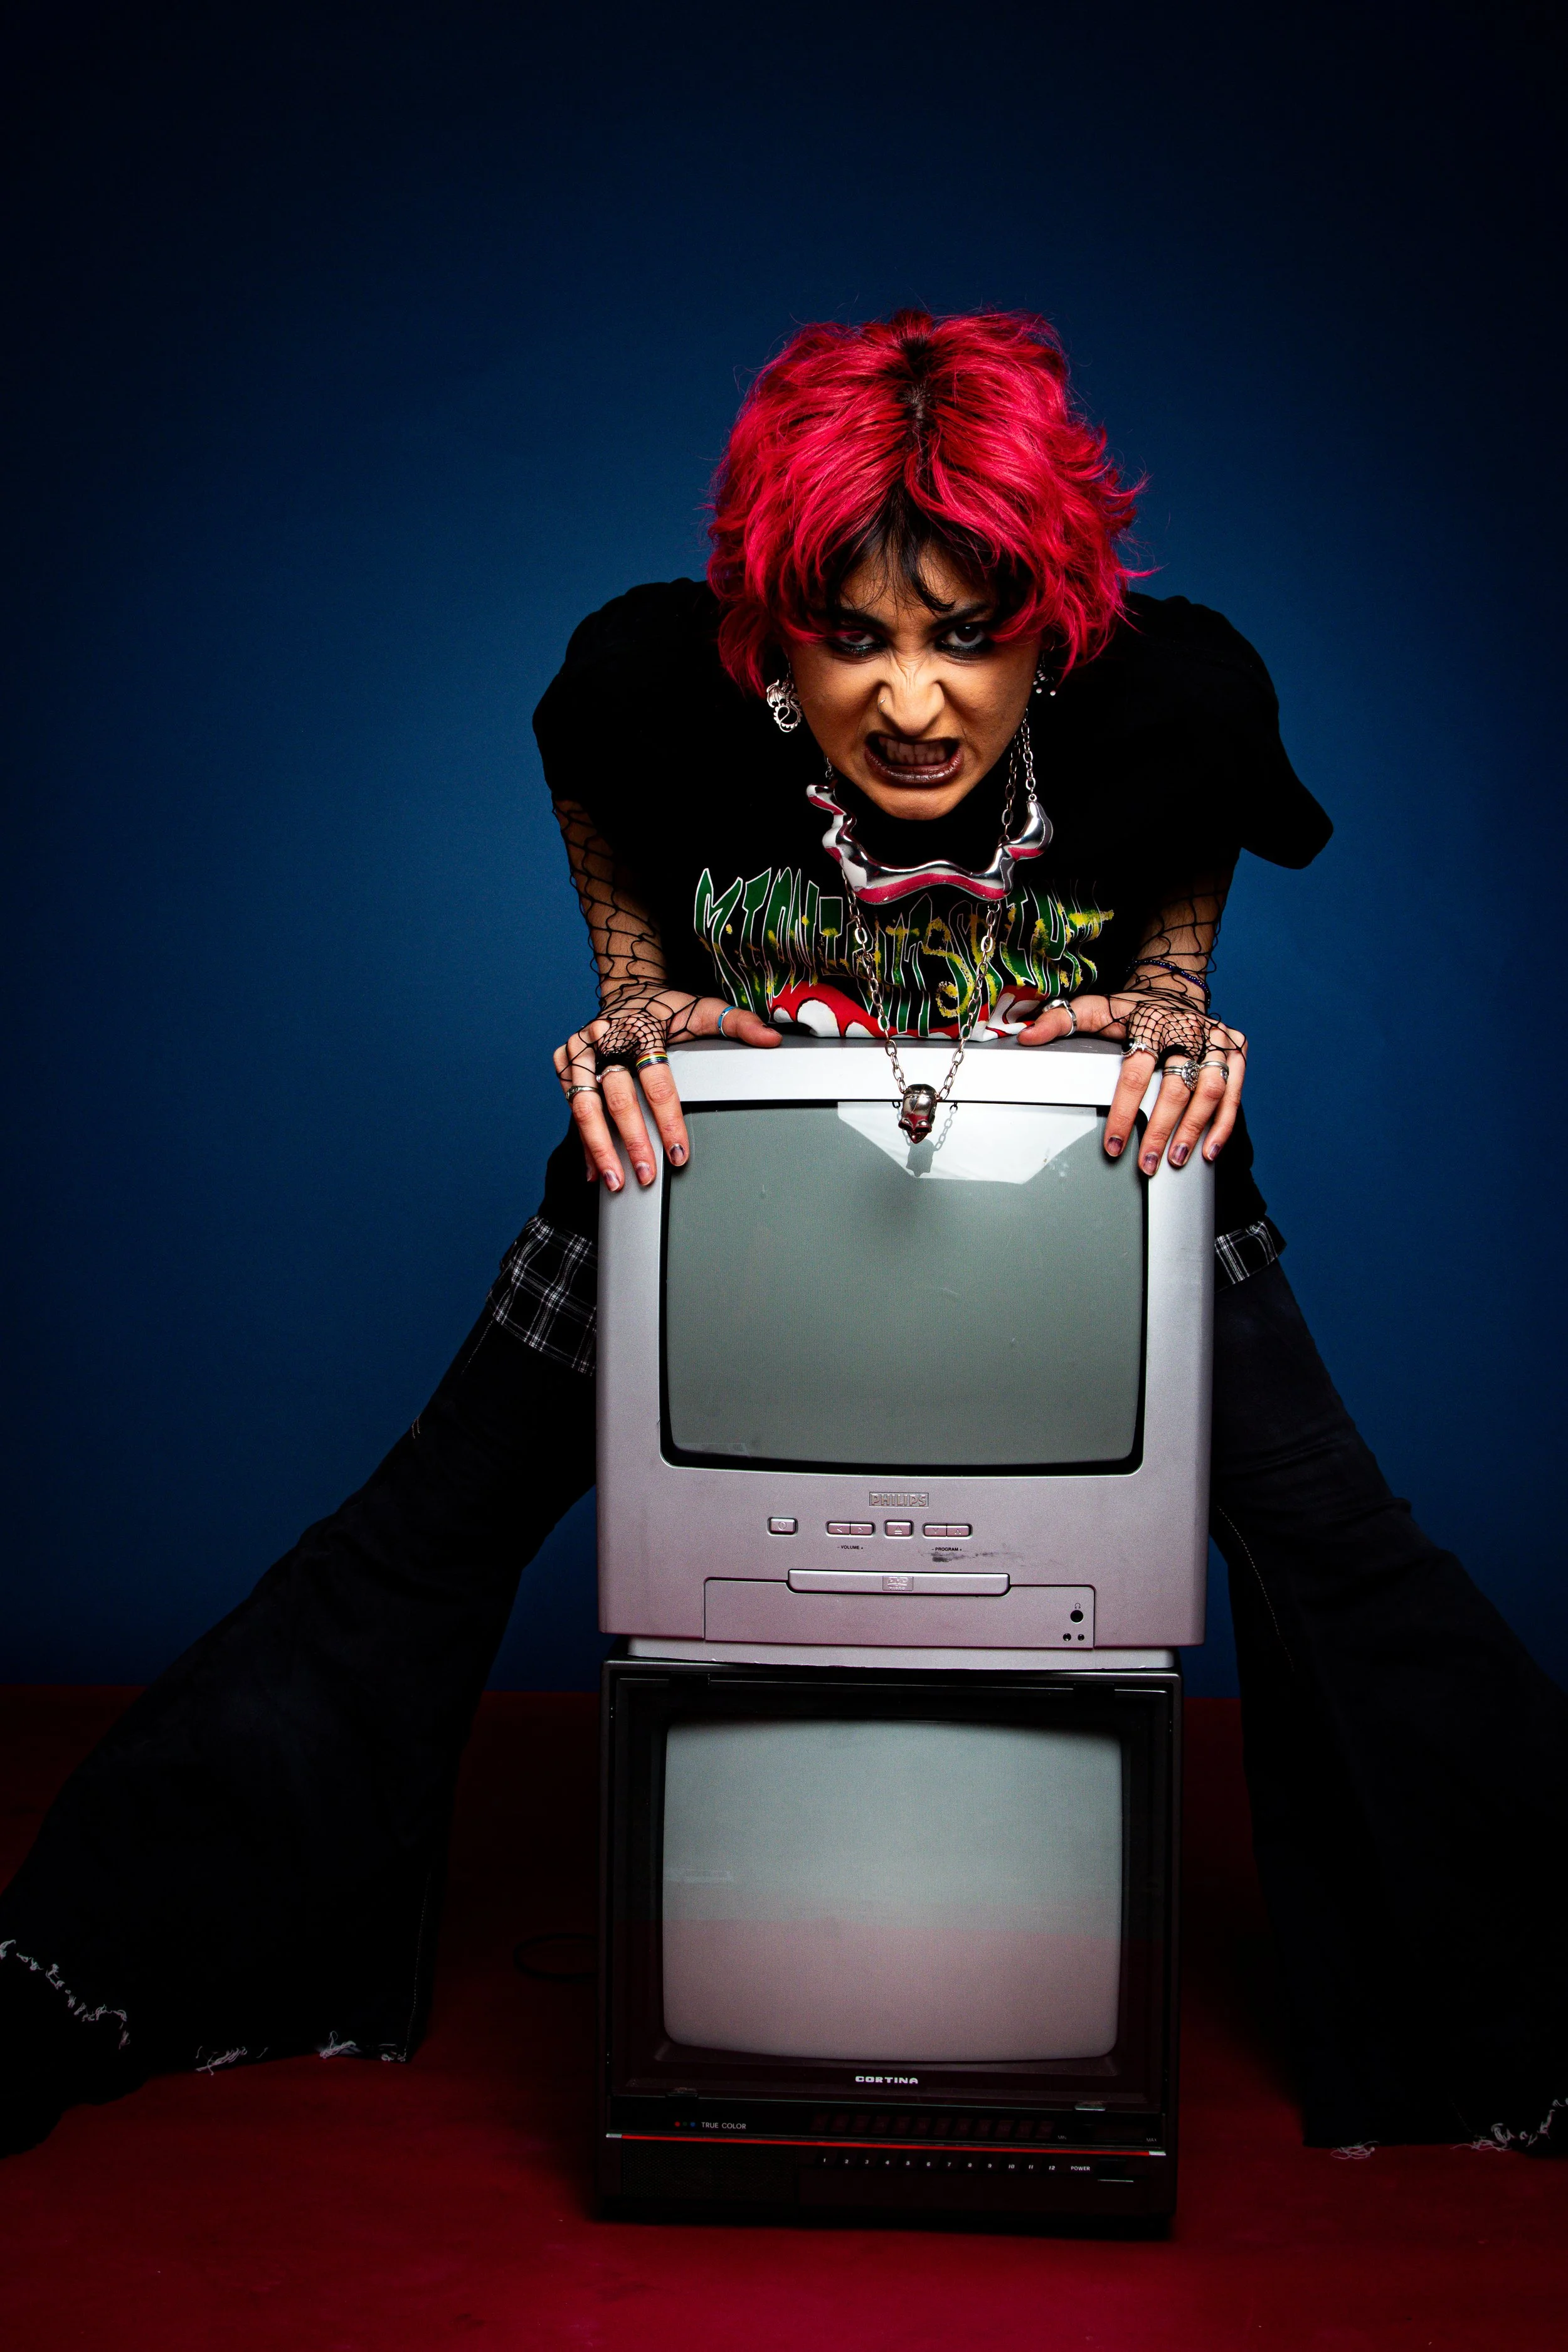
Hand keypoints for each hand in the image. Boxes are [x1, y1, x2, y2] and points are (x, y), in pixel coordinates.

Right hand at [553, 992, 779, 1188]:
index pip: (656, 1080)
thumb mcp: (703, 1009)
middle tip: (647, 1175)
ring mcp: (581, 1052)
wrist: (626, 990)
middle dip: (632, 1141)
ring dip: (599, 1148)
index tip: (680, 1152)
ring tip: (614, 1182)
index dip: (668, 1119)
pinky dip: (583, 1141)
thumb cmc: (667, 1007)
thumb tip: (772, 1039)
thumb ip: (737, 1024)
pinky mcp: (565, 1063)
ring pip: (584, 1106)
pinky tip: (594, 1171)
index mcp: (640, 1028)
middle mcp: (605, 1039)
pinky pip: (571, 1107)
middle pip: (617, 1097)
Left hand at [1017, 993, 1246, 1173]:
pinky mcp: (1236, 1049)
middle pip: (1176, 1086)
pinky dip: (1225, 1122)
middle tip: (1148, 1164)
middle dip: (1161, 1130)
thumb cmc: (1133, 1008)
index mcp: (1150, 1023)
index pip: (1135, 1073)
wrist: (1175, 987)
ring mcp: (1215, 1040)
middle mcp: (1187, 1031)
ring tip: (1177, 1160)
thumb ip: (1060, 1021)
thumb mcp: (1096, 1009)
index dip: (1124, 1113)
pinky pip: (1236, 1091)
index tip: (1115, 1147)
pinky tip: (1210, 1150)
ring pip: (1211, 1090)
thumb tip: (1026, 1036)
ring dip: (1195, 1129)